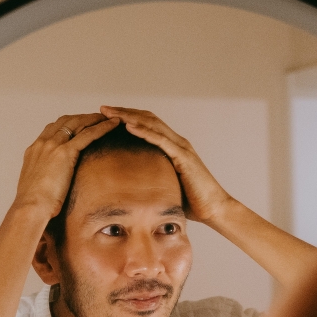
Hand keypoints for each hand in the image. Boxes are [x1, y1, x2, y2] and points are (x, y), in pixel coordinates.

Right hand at [14, 113, 118, 215]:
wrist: (30, 207)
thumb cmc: (33, 204)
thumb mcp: (36, 185)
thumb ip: (44, 177)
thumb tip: (51, 182)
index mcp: (34, 150)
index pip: (53, 128)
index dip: (69, 124)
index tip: (80, 124)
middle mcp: (43, 143)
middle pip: (66, 121)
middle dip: (83, 117)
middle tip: (98, 117)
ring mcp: (53, 145)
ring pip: (78, 124)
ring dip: (94, 118)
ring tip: (109, 118)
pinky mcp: (65, 153)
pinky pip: (88, 135)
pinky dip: (102, 127)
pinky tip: (113, 125)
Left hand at [101, 106, 233, 223]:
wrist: (214, 208)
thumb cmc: (191, 201)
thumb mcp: (165, 186)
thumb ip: (152, 179)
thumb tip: (130, 186)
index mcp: (172, 146)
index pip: (147, 124)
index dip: (127, 118)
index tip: (106, 116)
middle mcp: (177, 142)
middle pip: (147, 118)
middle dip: (124, 112)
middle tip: (103, 108)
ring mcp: (181, 147)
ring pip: (152, 124)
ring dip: (129, 116)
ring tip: (110, 113)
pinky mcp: (183, 157)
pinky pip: (161, 140)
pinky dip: (144, 131)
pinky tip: (128, 127)